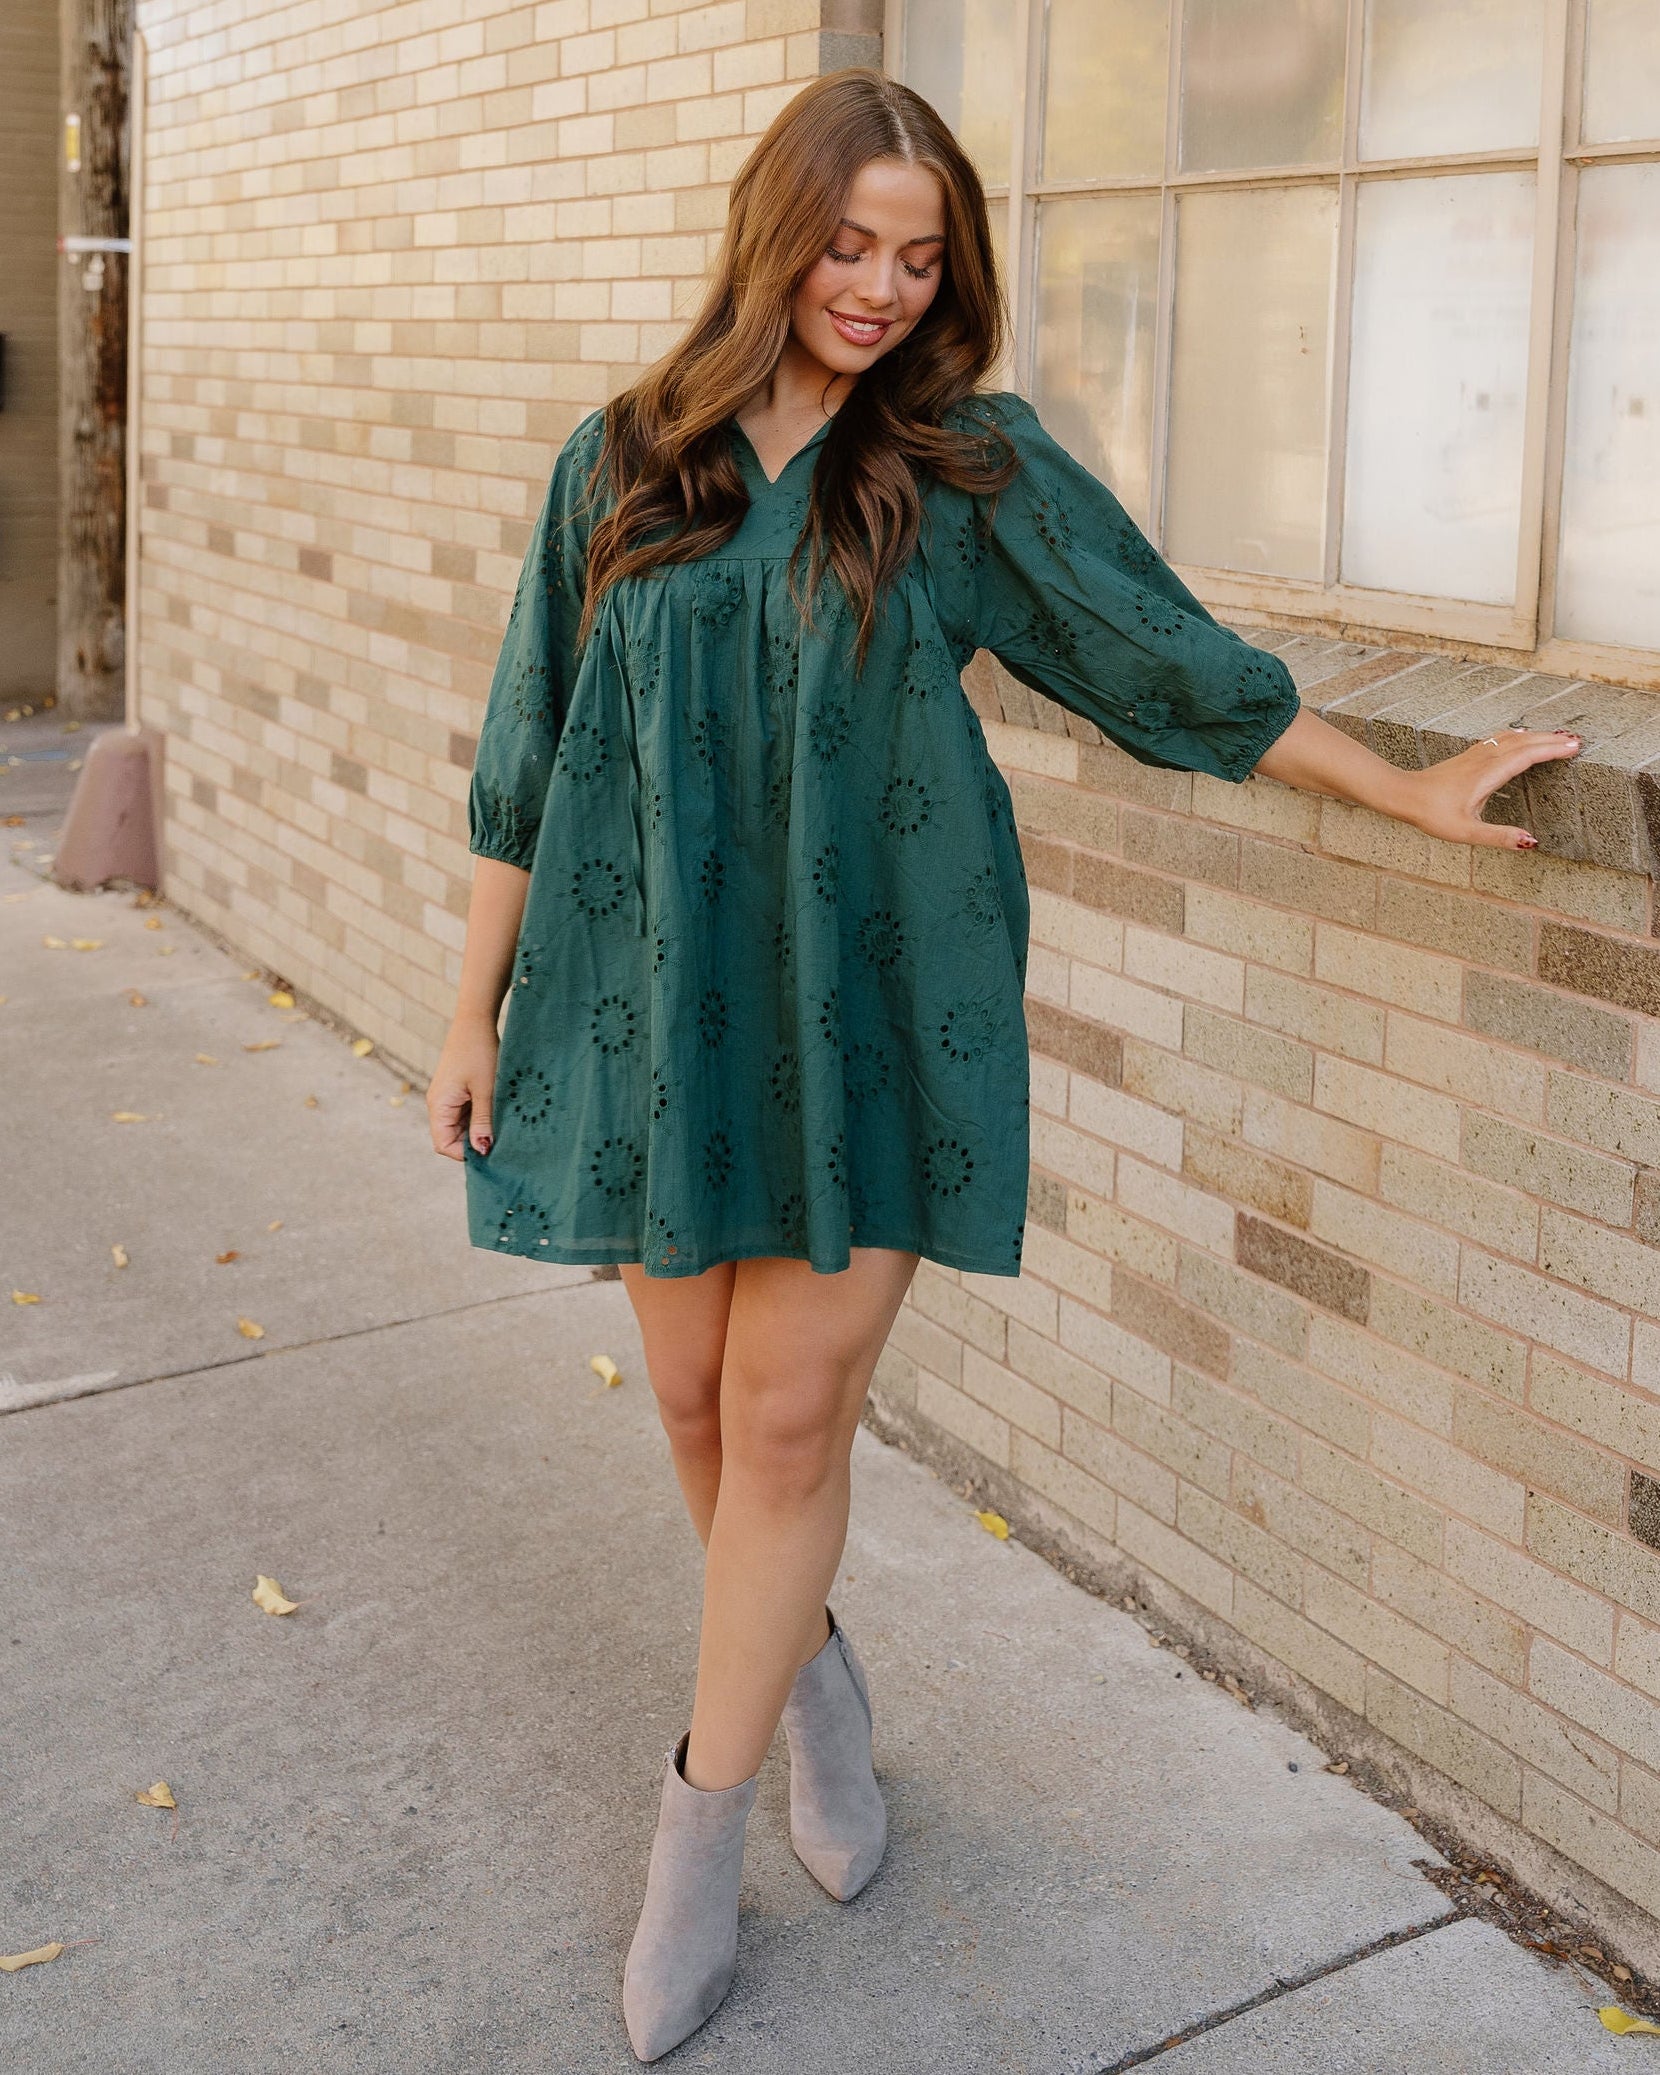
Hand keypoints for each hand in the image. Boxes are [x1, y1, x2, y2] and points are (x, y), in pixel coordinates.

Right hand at [427, 1013, 498, 1161]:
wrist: (476, 1020)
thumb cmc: (480, 1052)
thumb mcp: (486, 1090)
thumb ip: (482, 1122)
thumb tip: (482, 1151)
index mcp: (439, 1105)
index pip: (443, 1145)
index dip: (465, 1154)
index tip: (491, 1151)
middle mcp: (439, 1104)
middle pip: (452, 1138)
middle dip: (474, 1142)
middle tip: (501, 1140)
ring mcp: (448, 1097)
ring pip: (461, 1126)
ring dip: (479, 1129)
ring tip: (501, 1125)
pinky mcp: (458, 1090)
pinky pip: (466, 1113)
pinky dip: (480, 1117)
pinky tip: (497, 1112)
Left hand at [1399, 728, 1581, 849]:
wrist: (1402, 795)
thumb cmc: (1431, 814)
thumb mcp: (1466, 832)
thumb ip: (1499, 837)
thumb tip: (1531, 842)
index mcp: (1489, 774)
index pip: (1528, 756)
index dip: (1553, 750)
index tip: (1575, 748)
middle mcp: (1485, 759)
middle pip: (1524, 742)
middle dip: (1551, 740)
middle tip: (1577, 741)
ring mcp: (1475, 754)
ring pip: (1512, 737)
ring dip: (1536, 735)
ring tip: (1558, 737)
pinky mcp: (1468, 756)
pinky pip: (1499, 739)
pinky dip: (1517, 735)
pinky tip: (1520, 734)